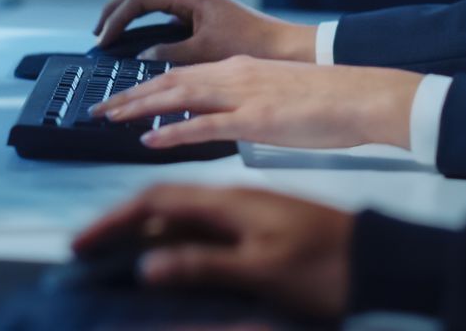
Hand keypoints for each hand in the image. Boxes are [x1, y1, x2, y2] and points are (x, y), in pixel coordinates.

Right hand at [74, 184, 354, 320]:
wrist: (382, 256)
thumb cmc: (328, 265)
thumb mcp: (265, 270)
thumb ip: (204, 265)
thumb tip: (146, 266)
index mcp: (228, 202)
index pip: (155, 201)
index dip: (115, 221)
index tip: (83, 241)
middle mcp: (232, 196)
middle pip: (162, 195)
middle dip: (120, 215)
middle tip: (87, 240)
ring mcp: (247, 204)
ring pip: (182, 199)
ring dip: (145, 214)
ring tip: (116, 232)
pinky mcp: (260, 215)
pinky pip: (203, 209)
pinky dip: (175, 219)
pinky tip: (172, 233)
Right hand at [93, 0, 315, 63]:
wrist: (283, 47)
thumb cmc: (252, 45)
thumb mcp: (205, 53)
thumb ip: (169, 54)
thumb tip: (142, 58)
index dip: (116, 20)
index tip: (104, 39)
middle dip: (114, 10)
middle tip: (98, 31)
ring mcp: (194, 0)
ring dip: (127, 13)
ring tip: (109, 32)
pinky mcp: (199, 12)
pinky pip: (162, 9)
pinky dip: (143, 20)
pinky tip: (136, 36)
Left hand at [94, 56, 420, 151]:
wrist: (361, 94)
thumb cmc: (327, 99)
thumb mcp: (275, 93)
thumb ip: (244, 101)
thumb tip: (224, 117)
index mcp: (239, 69)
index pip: (181, 75)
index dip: (146, 85)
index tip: (120, 96)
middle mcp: (234, 75)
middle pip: (168, 82)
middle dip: (129, 95)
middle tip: (98, 108)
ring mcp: (243, 96)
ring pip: (177, 98)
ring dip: (138, 108)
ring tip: (109, 119)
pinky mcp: (255, 118)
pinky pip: (204, 126)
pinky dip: (173, 132)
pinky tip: (150, 139)